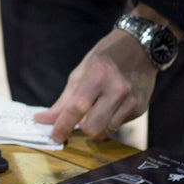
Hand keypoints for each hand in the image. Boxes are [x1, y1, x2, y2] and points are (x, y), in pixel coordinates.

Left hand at [33, 26, 157, 143]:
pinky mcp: (140, 108)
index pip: (77, 107)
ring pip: (105, 131)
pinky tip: (113, 104)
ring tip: (98, 108)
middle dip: (81, 127)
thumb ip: (64, 99)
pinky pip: (118, 126)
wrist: (140, 47)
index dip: (63, 125)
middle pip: (92, 127)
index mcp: (98, 75)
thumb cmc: (106, 57)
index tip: (55, 136)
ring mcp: (131, 100)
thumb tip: (44, 120)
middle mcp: (117, 89)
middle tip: (80, 117)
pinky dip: (110, 121)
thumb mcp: (81, 71)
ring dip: (96, 126)